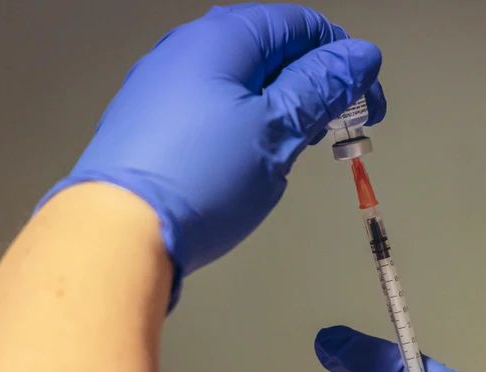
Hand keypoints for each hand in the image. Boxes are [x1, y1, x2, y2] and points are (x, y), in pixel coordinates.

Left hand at [36, 4, 385, 304]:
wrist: (119, 234)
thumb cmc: (199, 178)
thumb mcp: (278, 128)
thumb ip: (323, 85)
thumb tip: (359, 56)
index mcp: (221, 37)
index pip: (300, 24)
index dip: (342, 57)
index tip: (365, 97)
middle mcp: (187, 50)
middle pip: (271, 50)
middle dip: (315, 83)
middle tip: (339, 125)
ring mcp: (166, 86)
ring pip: (244, 80)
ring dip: (284, 105)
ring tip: (301, 144)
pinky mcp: (155, 123)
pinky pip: (216, 106)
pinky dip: (250, 122)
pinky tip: (257, 155)